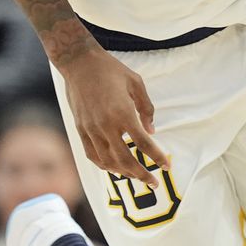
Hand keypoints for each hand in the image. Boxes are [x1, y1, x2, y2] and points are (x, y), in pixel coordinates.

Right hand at [60, 47, 168, 187]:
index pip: (144, 143)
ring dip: (124, 173)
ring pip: (109, 162)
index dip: (157, 157)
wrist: (79, 62)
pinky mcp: (80, 129)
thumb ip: (146, 108)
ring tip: (136, 176)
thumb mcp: (136, 83)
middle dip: (142, 174)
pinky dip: (105, 165)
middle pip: (126, 159)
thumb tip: (151, 131)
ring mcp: (91, 129)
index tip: (166, 166)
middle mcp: (106, 125)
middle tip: (154, 182)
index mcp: (123, 113)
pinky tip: (114, 168)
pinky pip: (93, 155)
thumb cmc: (110, 70)